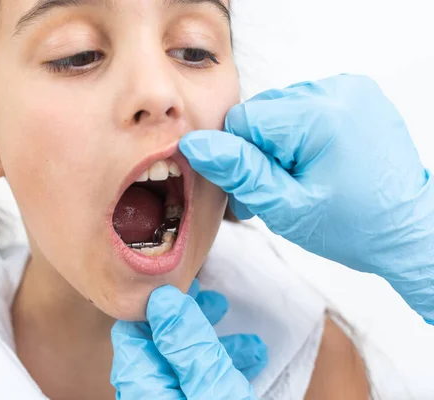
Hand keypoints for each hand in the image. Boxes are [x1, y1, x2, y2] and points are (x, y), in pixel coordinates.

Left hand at [111, 281, 265, 398]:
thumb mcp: (211, 385)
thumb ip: (187, 344)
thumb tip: (162, 298)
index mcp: (144, 385)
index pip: (131, 332)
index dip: (153, 303)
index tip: (177, 282)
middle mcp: (151, 391)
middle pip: (161, 342)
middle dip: (189, 315)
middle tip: (210, 296)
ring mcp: (172, 399)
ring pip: (186, 360)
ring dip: (213, 337)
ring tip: (230, 315)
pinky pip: (203, 381)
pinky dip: (226, 365)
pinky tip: (252, 354)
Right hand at [179, 74, 433, 321]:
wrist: (407, 230)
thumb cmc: (354, 226)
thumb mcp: (286, 207)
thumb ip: (240, 171)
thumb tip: (195, 144)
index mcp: (320, 115)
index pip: (243, 120)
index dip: (241, 158)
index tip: (258, 189)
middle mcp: (337, 90)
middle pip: (261, 114)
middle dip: (260, 153)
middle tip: (279, 191)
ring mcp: (349, 89)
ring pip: (278, 111)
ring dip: (277, 145)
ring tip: (297, 179)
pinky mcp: (355, 95)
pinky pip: (302, 108)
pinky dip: (298, 136)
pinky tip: (312, 163)